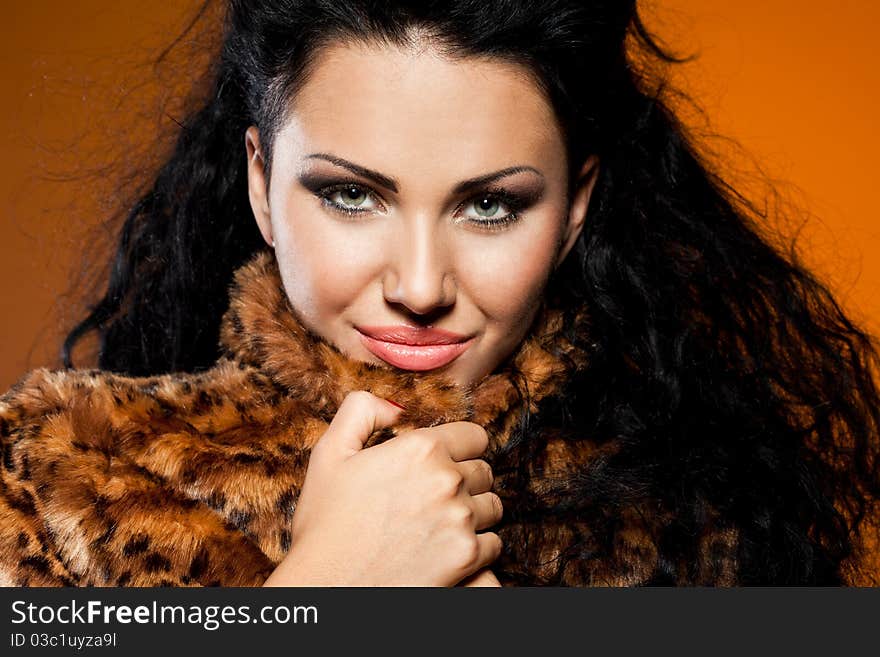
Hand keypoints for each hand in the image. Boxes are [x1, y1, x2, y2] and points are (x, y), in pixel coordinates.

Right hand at [263, 390, 502, 585]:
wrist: (327, 587)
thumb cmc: (326, 525)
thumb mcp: (330, 454)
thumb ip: (361, 411)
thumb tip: (395, 406)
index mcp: (420, 449)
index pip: (475, 436)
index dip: (460, 448)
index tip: (444, 463)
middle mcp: (447, 480)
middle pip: (484, 471)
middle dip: (465, 481)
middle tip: (434, 498)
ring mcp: (460, 519)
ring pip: (492, 506)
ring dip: (473, 513)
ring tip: (440, 524)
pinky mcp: (467, 556)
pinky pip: (493, 544)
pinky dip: (476, 547)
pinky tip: (446, 549)